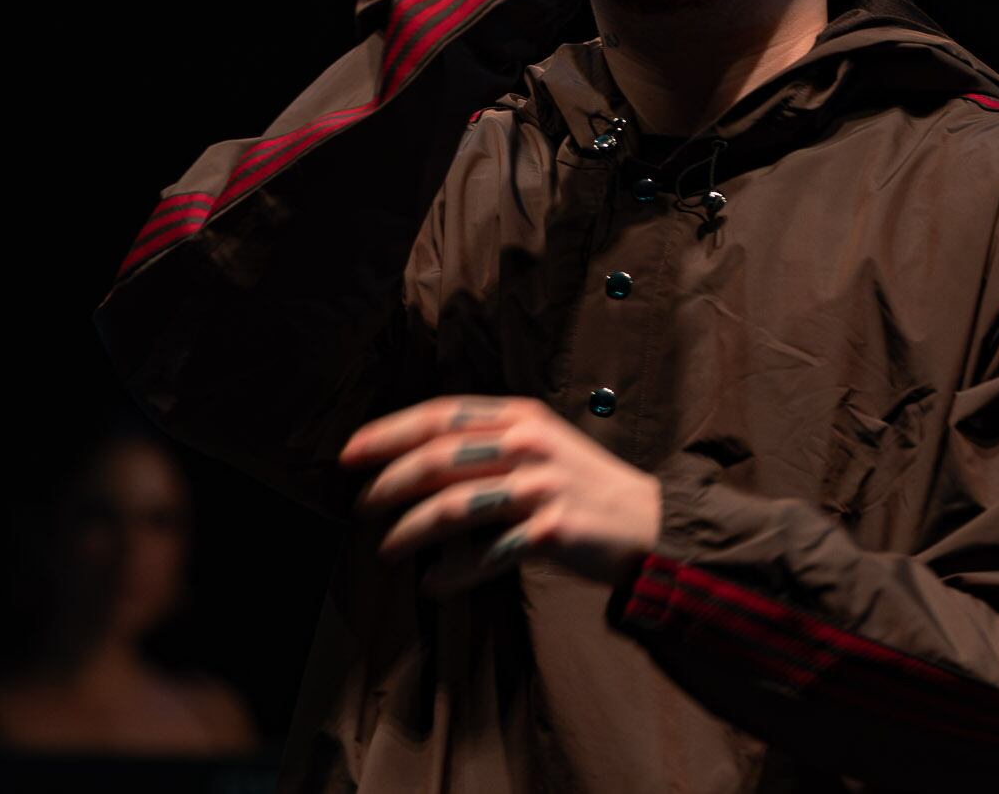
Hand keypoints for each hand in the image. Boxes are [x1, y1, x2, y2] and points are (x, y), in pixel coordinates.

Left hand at [340, 395, 660, 598]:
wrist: (648, 524)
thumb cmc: (584, 488)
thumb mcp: (541, 445)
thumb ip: (489, 444)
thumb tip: (416, 467)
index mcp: (520, 416)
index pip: (441, 414)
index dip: (389, 431)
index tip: (350, 452)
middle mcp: (528, 444)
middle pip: (438, 458)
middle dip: (388, 483)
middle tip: (360, 506)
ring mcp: (541, 486)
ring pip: (453, 507)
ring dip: (409, 531)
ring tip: (386, 550)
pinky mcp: (551, 530)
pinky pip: (486, 554)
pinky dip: (452, 572)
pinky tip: (434, 583)